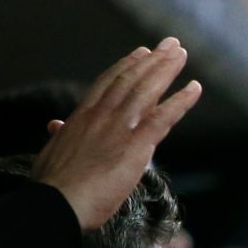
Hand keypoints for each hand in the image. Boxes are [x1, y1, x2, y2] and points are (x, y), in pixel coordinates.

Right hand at [34, 40, 201, 230]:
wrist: (55, 203)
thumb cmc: (53, 186)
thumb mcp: (52, 153)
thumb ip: (61, 136)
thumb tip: (56, 125)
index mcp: (81, 118)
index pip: (107, 84)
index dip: (126, 67)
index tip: (141, 53)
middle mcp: (100, 116)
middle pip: (130, 80)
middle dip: (153, 60)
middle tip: (171, 44)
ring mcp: (118, 128)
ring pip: (146, 91)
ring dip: (167, 70)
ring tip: (181, 54)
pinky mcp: (135, 146)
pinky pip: (164, 117)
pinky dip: (181, 101)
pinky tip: (195, 88)